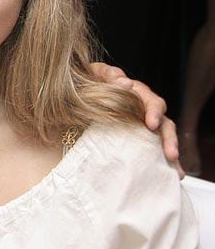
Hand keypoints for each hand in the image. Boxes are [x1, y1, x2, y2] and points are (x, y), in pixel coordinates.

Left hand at [88, 62, 181, 176]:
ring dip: (169, 149)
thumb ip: (108, 75)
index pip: (151, 101)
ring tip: (173, 166)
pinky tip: (174, 174)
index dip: (153, 111)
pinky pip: (153, 148)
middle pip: (162, 123)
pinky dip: (163, 161)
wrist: (75, 94)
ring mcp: (141, 123)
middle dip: (167, 137)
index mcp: (134, 92)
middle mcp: (143, 108)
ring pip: (161, 135)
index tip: (150, 124)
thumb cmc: (87, 81)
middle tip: (169, 153)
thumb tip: (125, 83)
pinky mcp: (137, 136)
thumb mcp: (96, 74)